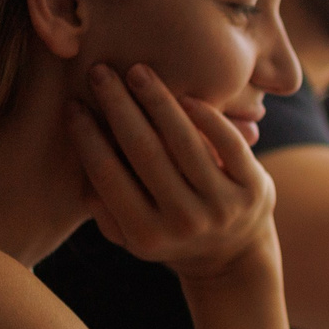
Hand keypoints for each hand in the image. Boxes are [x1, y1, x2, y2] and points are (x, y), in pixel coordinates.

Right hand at [69, 63, 277, 279]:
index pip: (108, 175)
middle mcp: (184, 222)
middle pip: (144, 151)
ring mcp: (223, 206)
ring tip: (138, 72)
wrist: (234, 256)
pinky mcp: (255, 189)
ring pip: (185, 142)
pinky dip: (207, 116)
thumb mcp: (130, 234)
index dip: (87, 136)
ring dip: (158, 101)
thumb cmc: (169, 234)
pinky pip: (228, 143)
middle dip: (118, 106)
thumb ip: (101, 204)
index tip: (72, 103)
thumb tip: (79, 150)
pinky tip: (185, 95)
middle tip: (100, 71)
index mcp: (146, 235)